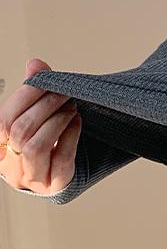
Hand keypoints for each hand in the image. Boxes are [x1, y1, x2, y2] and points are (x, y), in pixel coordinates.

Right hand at [0, 58, 81, 195]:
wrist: (60, 172)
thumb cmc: (44, 140)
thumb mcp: (34, 115)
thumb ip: (33, 90)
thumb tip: (34, 64)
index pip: (4, 119)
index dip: (25, 96)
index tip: (45, 80)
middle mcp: (10, 165)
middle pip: (20, 131)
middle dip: (45, 106)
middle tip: (64, 93)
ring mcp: (31, 178)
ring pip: (36, 147)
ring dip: (56, 121)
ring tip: (71, 107)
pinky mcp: (55, 184)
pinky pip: (61, 159)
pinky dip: (70, 136)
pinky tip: (77, 121)